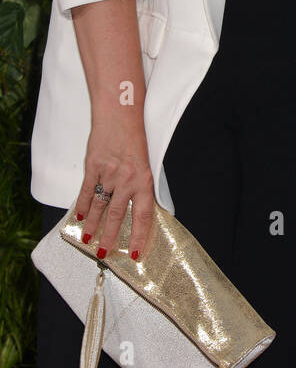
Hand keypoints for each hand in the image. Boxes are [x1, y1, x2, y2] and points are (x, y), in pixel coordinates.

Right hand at [74, 110, 154, 261]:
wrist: (120, 114)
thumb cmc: (135, 136)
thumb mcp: (145, 162)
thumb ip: (139, 184)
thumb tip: (137, 207)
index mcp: (143, 180)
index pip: (142, 215)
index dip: (138, 236)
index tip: (133, 252)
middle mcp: (126, 180)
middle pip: (117, 216)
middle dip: (110, 237)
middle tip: (104, 253)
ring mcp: (108, 174)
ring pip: (99, 206)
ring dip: (92, 225)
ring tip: (88, 240)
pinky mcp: (93, 167)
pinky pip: (86, 191)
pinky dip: (81, 206)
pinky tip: (78, 217)